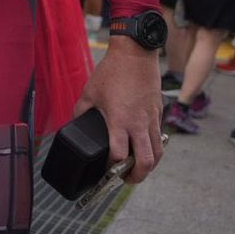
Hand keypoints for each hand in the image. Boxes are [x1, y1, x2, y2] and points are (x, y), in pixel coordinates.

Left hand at [74, 38, 163, 182]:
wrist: (136, 54)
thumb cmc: (112, 72)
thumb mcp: (89, 93)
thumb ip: (80, 112)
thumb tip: (74, 125)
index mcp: (120, 121)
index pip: (120, 156)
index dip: (112, 169)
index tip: (105, 170)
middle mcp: (139, 124)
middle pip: (146, 163)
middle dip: (136, 177)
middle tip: (126, 179)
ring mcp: (152, 120)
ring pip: (158, 153)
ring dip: (149, 166)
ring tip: (137, 168)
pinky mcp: (159, 114)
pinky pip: (160, 138)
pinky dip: (154, 149)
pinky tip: (144, 148)